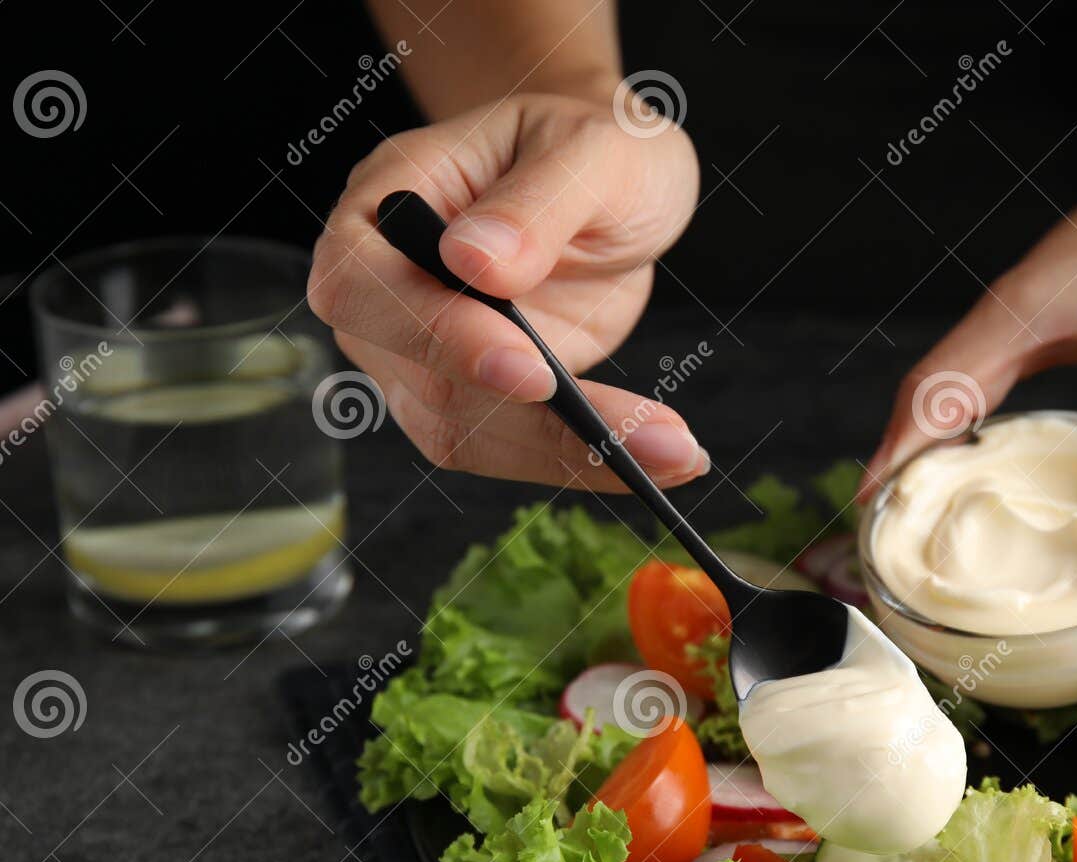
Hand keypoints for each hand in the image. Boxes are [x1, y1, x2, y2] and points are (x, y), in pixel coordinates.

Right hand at [309, 92, 705, 488]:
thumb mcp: (591, 151)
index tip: (528, 367)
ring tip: (676, 454)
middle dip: (528, 419)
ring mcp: (424, 352)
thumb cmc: (593, 147)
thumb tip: (475, 262)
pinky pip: (515, 446)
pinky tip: (663, 459)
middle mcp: (387, 286)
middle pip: (419, 379)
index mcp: (388, 200)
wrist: (613, 183)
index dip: (433, 335)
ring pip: (467, 432)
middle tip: (638, 438)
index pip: (362, 284)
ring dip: (569, 455)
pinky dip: (586, 461)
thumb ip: (536, 201)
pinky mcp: (477, 397)